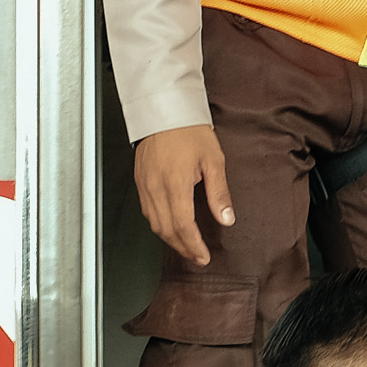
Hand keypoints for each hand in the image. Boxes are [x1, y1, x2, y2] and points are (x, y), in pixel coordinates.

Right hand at [133, 125, 233, 267]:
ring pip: (154, 223)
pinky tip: (170, 227)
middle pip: (166, 230)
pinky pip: (147, 211)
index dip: (193, 245)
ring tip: (186, 246)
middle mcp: (156, 187)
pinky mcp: (140, 181)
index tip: (203, 256)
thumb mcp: (213, 159)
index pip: (183, 225)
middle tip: (197, 256)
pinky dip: (159, 225)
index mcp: (175, 183)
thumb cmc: (188, 130)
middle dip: (183, 247)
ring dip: (170, 239)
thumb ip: (219, 192)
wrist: (164, 110)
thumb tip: (226, 218)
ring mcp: (145, 185)